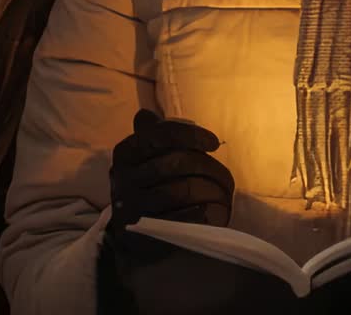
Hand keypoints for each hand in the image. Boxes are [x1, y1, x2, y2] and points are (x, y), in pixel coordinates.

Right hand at [98, 111, 235, 313]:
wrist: (127, 232)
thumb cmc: (146, 184)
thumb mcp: (144, 156)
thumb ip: (152, 134)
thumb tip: (148, 115)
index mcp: (125, 152)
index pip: (162, 134)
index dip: (193, 136)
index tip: (214, 144)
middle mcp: (123, 178)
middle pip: (177, 163)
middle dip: (210, 168)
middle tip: (228, 179)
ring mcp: (130, 207)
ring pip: (181, 190)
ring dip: (212, 191)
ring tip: (226, 196)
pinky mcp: (143, 234)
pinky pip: (181, 219)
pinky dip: (204, 213)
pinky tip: (216, 211)